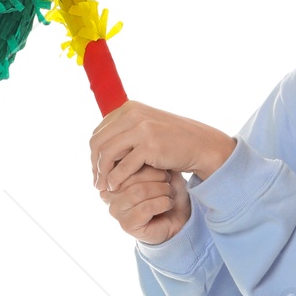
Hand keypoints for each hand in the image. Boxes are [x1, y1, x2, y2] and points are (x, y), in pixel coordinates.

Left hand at [91, 101, 234, 198]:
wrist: (201, 146)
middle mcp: (132, 114)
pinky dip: (116, 179)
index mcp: (128, 108)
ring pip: (107, 154)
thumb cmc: (173, 141)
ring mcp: (141, 129)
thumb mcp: (146, 128)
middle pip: (99, 142)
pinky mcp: (149, 146)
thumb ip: (125, 132)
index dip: (94, 153)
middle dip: (94, 164)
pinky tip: (114, 187)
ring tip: (103, 187)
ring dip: (102, 173)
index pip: (99, 131)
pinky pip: (123, 166)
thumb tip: (98, 149)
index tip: (97, 169)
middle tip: (96, 182)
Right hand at [103, 167, 192, 244]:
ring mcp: (115, 210)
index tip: (163, 166)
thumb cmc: (166, 189)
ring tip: (170, 191)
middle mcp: (108, 194)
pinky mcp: (127, 225)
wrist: (178, 216)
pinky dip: (162, 203)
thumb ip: (144, 158)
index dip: (146, 161)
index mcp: (112, 176)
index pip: (123, 162)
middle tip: (169, 180)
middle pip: (130, 176)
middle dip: (155, 176)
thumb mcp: (158, 169)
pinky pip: (145, 208)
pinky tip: (169, 203)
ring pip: (138, 192)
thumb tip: (137, 148)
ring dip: (161, 190)